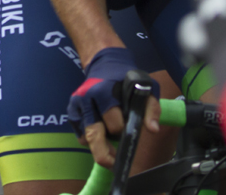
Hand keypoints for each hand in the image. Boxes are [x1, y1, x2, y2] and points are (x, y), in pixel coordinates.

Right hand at [68, 47, 159, 165]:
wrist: (104, 63)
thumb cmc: (127, 78)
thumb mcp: (145, 87)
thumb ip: (151, 108)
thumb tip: (152, 130)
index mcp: (102, 92)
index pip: (114, 125)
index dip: (124, 132)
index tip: (130, 132)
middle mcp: (85, 99)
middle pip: (94, 136)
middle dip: (105, 153)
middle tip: (116, 161)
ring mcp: (76, 106)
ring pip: (86, 138)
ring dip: (100, 144)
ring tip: (111, 137)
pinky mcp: (72, 112)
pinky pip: (81, 135)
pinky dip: (91, 139)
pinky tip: (102, 129)